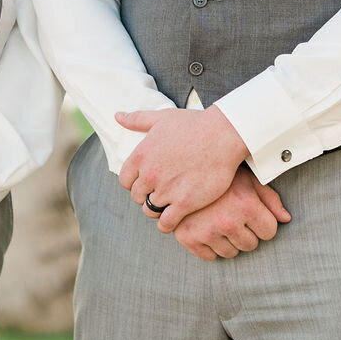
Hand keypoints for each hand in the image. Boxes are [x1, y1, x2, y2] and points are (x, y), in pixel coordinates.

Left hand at [117, 105, 249, 232]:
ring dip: (157, 209)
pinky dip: (167, 224)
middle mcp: (149, 175)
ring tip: (168, 204)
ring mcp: (166, 190)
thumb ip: (137, 119)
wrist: (223, 135)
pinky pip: (166, 223)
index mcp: (141, 156)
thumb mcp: (162, 117)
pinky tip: (174, 218)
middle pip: (137, 196)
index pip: (125, 180)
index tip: (147, 181)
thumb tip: (117, 115)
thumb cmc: (194, 124)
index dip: (135, 182)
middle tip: (160, 192)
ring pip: (150, 210)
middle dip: (147, 195)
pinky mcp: (184, 203)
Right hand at [172, 168, 290, 260]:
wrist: (180, 169)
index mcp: (245, 205)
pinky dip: (210, 246)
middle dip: (247, 232)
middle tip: (233, 214)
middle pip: (251, 245)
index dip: (263, 222)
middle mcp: (227, 221)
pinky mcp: (188, 238)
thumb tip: (286, 219)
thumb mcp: (248, 178)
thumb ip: (270, 198)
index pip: (269, 232)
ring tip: (219, 219)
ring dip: (229, 240)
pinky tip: (207, 227)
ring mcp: (206, 232)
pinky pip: (210, 256)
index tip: (253, 212)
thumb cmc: (220, 173)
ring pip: (231, 253)